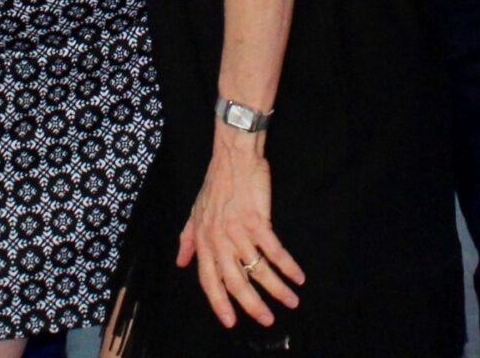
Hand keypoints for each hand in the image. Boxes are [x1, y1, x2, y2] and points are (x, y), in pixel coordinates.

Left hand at [176, 132, 304, 327]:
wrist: (233, 157)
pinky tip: (298, 277)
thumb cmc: (215, 183)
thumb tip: (181, 263)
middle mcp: (219, 241)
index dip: (219, 303)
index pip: (208, 281)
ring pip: (258, 270)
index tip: (230, 321)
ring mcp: (238, 232)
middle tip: (267, 320)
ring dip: (277, 289)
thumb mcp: (195, 213)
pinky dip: (288, 266)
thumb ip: (187, 240)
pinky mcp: (257, 221)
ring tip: (291, 301)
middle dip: (253, 305)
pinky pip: (274, 251)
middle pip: (235, 282)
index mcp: (203, 241)